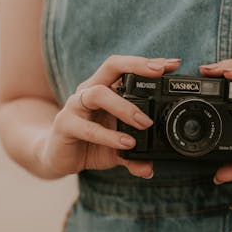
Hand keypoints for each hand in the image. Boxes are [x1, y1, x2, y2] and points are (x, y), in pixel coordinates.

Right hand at [39, 55, 181, 178]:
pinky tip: (125, 144)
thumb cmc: (90, 144)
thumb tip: (150, 169)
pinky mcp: (64, 125)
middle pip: (111, 66)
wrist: (58, 157)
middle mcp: (89, 92)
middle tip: (160, 74)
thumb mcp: (118, 149)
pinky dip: (108, 136)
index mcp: (105, 89)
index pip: (125, 67)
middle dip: (137, 67)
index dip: (147, 63)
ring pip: (98, 93)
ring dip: (125, 107)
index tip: (172, 63)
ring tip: (144, 124)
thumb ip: (135, 155)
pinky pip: (87, 128)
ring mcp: (75, 106)